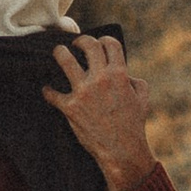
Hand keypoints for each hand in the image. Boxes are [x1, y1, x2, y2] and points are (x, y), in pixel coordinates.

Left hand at [43, 32, 156, 190]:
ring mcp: (84, 92)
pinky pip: (52, 93)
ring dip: (59, 53)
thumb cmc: (133, 126)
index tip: (99, 43)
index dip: (104, 40)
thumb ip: (136, 82)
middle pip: (87, 45)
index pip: (110, 44)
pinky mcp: (70, 108)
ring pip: (64, 60)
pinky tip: (48, 90)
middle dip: (80, 41)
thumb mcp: (143, 100)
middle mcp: (101, 79)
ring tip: (58, 54)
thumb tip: (126, 75)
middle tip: (75, 45)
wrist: (122, 151)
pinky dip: (48, 91)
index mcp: (119, 75)